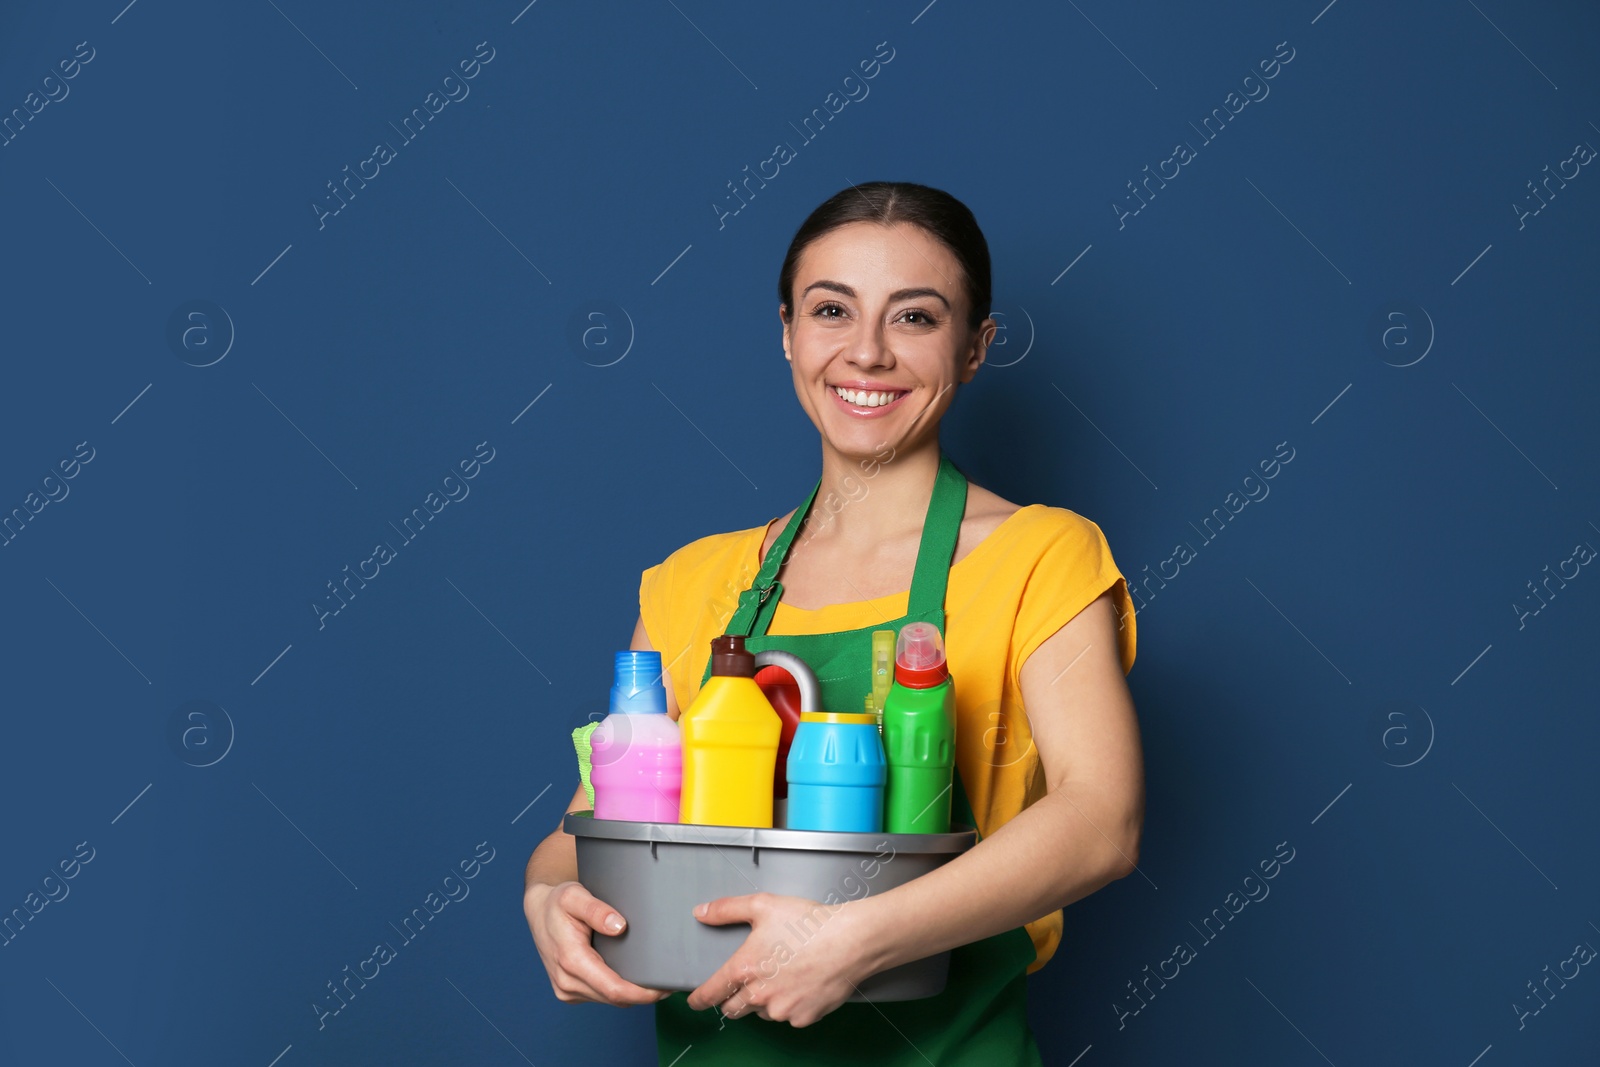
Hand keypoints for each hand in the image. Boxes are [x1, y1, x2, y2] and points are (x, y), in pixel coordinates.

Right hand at [525, 880, 672, 1006]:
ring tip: (656, 980)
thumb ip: (596, 910)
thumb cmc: (557, 903)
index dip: (642, 993)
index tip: (664, 987)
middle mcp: (566, 981)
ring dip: (632, 995)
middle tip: (670, 981)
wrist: (539, 911)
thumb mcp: (574, 896)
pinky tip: (632, 978)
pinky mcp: (570, 990)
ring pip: (609, 1000)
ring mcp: (566, 989)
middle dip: (644, 995)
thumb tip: (618, 926)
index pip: (613, 989)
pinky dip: (618, 991)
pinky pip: (600, 996)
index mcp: (570, 960)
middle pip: (615, 999)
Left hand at [685, 892, 874, 1027]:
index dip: (699, 998)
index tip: (696, 1001)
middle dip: (733, 999)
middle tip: (747, 982)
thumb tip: (702, 912)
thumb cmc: (808, 924)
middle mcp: (759, 996)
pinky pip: (788, 1017)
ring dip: (764, 1002)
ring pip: (762, 1013)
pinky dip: (789, 1005)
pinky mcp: (803, 1018)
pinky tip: (801, 984)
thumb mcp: (763, 905)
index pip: (710, 994)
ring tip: (782, 976)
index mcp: (744, 970)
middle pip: (732, 1010)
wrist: (849, 942)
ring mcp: (782, 1010)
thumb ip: (727, 909)